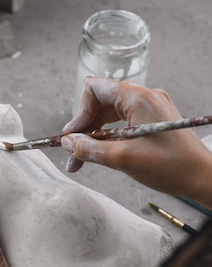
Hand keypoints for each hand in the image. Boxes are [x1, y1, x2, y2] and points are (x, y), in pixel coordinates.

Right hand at [61, 77, 211, 208]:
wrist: (201, 176)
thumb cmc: (170, 166)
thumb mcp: (123, 159)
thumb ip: (90, 149)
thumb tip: (68, 143)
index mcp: (137, 98)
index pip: (95, 90)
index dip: (79, 113)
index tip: (71, 138)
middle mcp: (144, 97)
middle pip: (101, 103)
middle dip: (84, 128)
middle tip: (73, 154)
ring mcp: (151, 109)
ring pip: (111, 115)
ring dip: (95, 136)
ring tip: (84, 160)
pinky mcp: (155, 122)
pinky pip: (124, 123)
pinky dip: (110, 137)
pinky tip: (104, 154)